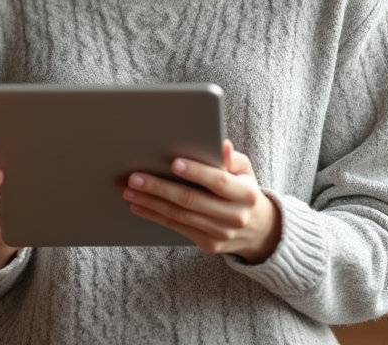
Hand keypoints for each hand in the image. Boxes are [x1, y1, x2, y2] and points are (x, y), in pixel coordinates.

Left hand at [122, 140, 281, 263]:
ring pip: (179, 216)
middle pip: (191, 200)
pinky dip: (155, 216)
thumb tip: (221, 144)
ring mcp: (221, 233)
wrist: (258, 230)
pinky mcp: (209, 244)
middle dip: (160, 187)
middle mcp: (235, 216)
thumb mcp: (245, 171)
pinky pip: (177, 228)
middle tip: (135, 177)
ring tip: (129, 190)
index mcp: (246, 194)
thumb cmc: (244, 190)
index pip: (218, 182)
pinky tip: (138, 205)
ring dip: (151, 202)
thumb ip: (232, 158)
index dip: (196, 172)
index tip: (173, 162)